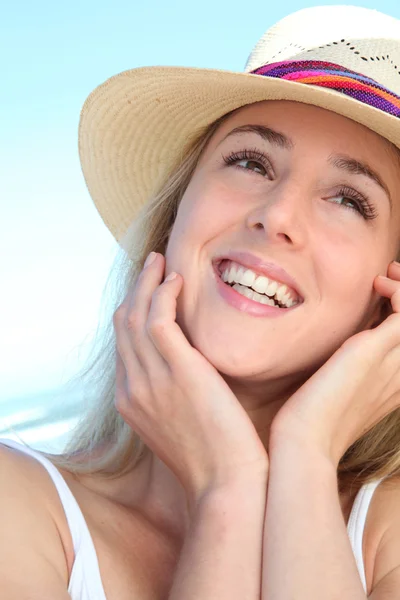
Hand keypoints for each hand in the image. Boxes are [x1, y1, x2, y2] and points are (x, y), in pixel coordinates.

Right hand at [113, 253, 267, 506]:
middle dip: (134, 290)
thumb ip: (172, 396)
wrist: (226, 484)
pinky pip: (158, 318)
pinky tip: (178, 280)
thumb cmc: (214, 458)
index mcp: (130, 401)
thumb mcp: (179, 425)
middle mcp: (132, 387)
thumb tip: (187, 373)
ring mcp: (150, 378)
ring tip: (161, 261)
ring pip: (136, 315)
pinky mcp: (178, 370)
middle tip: (151, 266)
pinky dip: (163, 293)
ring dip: (146, 282)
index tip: (150, 292)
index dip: (134, 312)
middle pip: (123, 324)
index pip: (124, 344)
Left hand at [270, 261, 399, 466]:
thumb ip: (348, 369)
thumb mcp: (338, 389)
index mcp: (396, 385)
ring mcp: (394, 364)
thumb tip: (340, 350)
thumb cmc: (312, 419)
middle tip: (389, 277)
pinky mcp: (376, 351)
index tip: (385, 291)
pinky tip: (379, 285)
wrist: (305, 440)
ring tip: (385, 277)